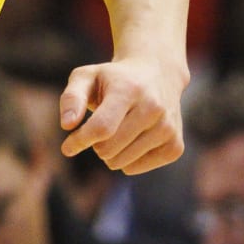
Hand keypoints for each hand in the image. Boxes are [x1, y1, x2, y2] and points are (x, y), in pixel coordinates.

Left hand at [60, 55, 186, 174]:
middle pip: (108, 149)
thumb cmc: (113, 79)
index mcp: (129, 89)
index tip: (67, 146)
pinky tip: (134, 138)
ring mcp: (168, 128)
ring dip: (111, 152)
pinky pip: (134, 169)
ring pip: (120, 162)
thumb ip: (72, 98)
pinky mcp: (175, 147)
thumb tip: (68, 125)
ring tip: (119, 129)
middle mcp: (153, 108)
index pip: (101, 128)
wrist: (158, 74)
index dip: (80, 141)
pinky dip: (126, 159)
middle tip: (101, 127)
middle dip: (95, 143)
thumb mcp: (86, 77)